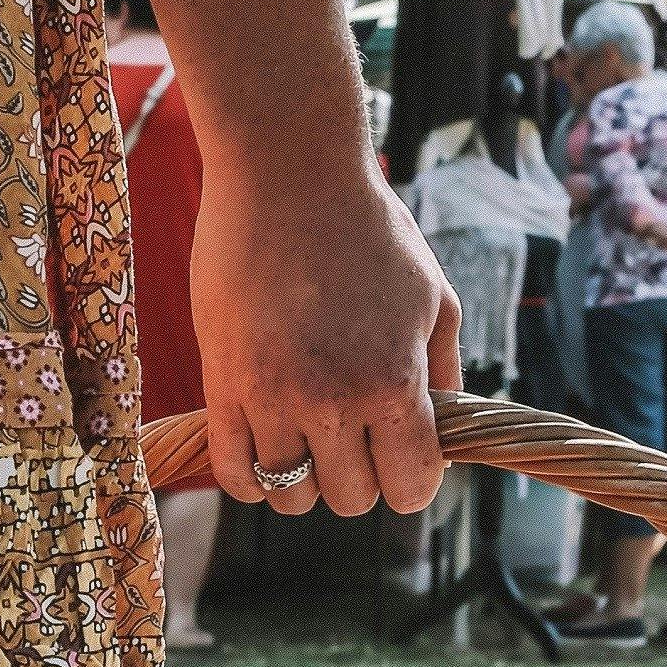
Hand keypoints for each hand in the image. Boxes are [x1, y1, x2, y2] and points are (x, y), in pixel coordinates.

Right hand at [190, 159, 460, 516]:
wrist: (288, 168)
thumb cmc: (370, 229)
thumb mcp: (433, 299)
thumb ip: (443, 377)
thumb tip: (442, 444)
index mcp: (393, 383)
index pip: (410, 489)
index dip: (411, 478)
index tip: (400, 451)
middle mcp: (333, 400)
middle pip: (350, 498)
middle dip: (358, 473)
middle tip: (351, 431)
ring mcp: (272, 396)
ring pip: (290, 495)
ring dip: (304, 477)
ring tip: (306, 435)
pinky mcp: (223, 383)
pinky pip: (235, 471)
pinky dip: (252, 477)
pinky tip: (266, 448)